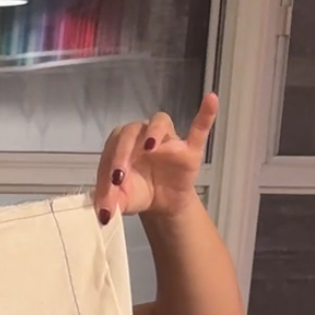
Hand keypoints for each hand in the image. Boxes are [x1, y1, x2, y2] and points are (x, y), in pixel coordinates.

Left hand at [95, 92, 216, 226]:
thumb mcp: (123, 201)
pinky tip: (211, 100)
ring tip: (150, 147)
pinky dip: (205, 114)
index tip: (106, 194)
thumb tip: (103, 215)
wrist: (163, 203)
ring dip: (153, 132)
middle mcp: (141, 135)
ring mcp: (166, 139)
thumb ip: (111, 203)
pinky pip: (199, 127)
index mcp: (121, 145)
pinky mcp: (189, 147)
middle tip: (119, 177)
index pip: (111, 149)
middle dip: (122, 153)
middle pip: (130, 132)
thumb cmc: (139, 193)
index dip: (106, 169)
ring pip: (159, 122)